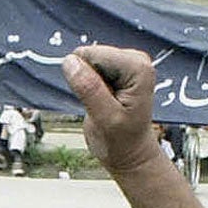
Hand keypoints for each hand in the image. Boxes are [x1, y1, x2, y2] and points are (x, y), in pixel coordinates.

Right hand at [63, 47, 164, 177]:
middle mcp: (135, 60)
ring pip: (87, 61)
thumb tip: (69, 61)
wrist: (130, 152)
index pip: (94, 55)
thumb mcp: (105, 118)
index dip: (85, 78)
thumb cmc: (122, 140)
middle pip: (91, 55)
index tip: (99, 101)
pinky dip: (89, 85)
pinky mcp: (117, 69)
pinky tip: (102, 100)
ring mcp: (126, 63)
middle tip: (101, 104)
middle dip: (87, 80)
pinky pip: (89, 68)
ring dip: (88, 85)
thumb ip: (89, 89)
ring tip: (103, 103)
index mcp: (138, 67)